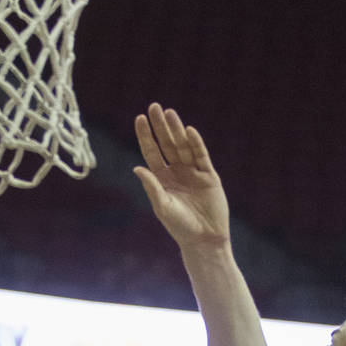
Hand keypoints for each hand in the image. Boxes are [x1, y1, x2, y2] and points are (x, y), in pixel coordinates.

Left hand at [133, 103, 230, 248]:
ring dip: (177, 129)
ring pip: (184, 146)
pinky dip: (196, 143)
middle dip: (161, 126)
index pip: (152, 152)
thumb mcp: (163, 206)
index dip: (146, 136)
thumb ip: (152, 187)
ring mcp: (193, 172)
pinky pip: (201, 156)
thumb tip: (137, 168)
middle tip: (154, 107)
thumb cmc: (180, 227)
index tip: (140, 118)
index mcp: (162, 179)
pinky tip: (189, 131)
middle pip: (167, 144)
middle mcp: (177, 172)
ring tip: (170, 112)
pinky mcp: (209, 176)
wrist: (204, 239)